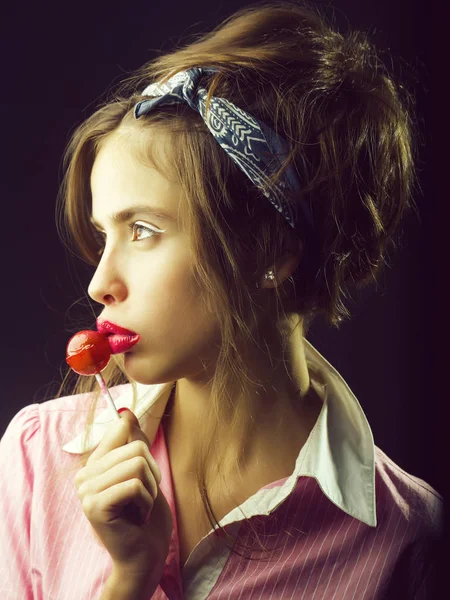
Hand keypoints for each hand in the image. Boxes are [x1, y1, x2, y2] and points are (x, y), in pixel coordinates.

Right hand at [74, 409, 172, 578]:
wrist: (146, 554)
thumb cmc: (146, 514)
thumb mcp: (144, 471)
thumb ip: (133, 441)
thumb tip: (126, 412)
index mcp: (94, 464)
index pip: (121, 429)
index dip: (141, 446)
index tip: (143, 470)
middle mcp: (84, 475)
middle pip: (136, 447)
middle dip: (152, 473)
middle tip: (144, 497)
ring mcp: (86, 491)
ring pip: (137, 464)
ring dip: (150, 489)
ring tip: (140, 507)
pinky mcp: (94, 506)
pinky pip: (134, 485)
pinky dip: (146, 502)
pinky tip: (137, 517)